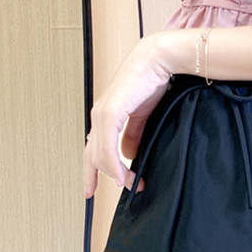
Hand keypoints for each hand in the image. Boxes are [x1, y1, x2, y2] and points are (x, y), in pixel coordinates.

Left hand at [82, 34, 172, 198]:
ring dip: (115, 173)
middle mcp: (100, 115)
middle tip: (103, 192)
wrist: (160, 60)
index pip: (95, 146)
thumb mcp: (144, 114)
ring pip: (99, 153)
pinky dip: (114, 163)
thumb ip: (134, 133)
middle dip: (95, 176)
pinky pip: (107, 146)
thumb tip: (128, 153)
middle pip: (91, 154)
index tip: (94, 186)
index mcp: (107, 114)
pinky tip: (123, 174)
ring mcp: (103, 114)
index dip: (93, 168)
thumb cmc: (153, 80)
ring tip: (130, 184)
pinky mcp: (111, 112)